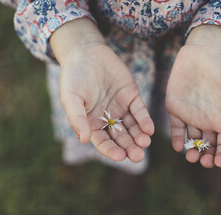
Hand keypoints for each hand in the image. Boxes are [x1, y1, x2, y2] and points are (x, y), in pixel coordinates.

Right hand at [50, 19, 153, 161]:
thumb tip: (83, 139)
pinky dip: (145, 120)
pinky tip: (149, 129)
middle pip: (121, 138)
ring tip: (145, 142)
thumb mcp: (71, 98)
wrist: (86, 52)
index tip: (120, 156)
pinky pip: (140, 111)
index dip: (111, 151)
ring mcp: (121, 108)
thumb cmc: (74, 77)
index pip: (103, 142)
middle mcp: (108, 119)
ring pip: (133, 127)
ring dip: (139, 136)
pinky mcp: (132, 96)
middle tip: (138, 156)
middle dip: (129, 147)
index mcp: (92, 124)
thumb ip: (77, 118)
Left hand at [166, 25, 220, 167]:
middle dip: (207, 158)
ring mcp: (191, 116)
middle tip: (204, 162)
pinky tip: (178, 146)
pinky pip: (176, 128)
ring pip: (192, 141)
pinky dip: (177, 139)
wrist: (205, 50)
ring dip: (192, 151)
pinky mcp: (176, 108)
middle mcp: (208, 121)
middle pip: (208, 147)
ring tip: (191, 156)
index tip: (220, 162)